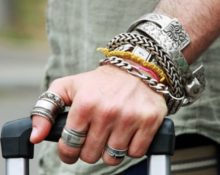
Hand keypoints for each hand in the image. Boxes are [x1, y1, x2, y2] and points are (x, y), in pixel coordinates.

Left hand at [30, 65, 166, 165]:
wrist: (135, 69)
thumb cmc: (101, 81)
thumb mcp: (68, 87)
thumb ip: (46, 109)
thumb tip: (35, 136)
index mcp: (85, 104)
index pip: (69, 145)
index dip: (67, 151)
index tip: (71, 149)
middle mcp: (107, 112)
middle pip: (90, 155)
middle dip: (89, 150)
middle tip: (93, 137)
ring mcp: (130, 118)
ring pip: (113, 157)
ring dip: (109, 150)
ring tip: (110, 134)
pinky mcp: (149, 122)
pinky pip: (135, 153)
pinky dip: (129, 148)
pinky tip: (127, 133)